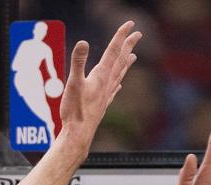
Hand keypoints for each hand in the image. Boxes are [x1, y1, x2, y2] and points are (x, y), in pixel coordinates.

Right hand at [58, 21, 141, 151]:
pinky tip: (119, 83)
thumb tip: (82, 42)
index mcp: (100, 76)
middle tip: (137, 34)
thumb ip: (78, 62)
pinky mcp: (102, 105)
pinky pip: (113, 90)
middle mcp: (106, 83)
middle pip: (119, 60)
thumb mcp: (73, 83)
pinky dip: (118, 83)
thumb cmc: (74, 110)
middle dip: (128, 45)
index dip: (120, 36)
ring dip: (126, 63)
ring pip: (119, 74)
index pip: (112, 51)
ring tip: (133, 55)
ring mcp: (106, 94)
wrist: (78, 134)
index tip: (129, 24)